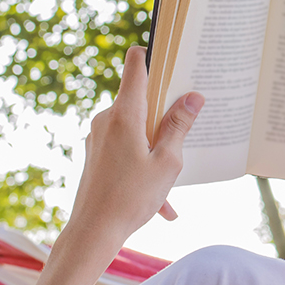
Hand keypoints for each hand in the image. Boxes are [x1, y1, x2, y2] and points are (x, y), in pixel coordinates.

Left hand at [71, 46, 203, 247]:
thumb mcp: (167, 161)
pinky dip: (144, 165)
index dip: (151, 53)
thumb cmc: (131, 198)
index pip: (135, 66)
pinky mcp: (96, 153)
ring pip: (136, 128)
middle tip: (188, 122)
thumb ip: (179, 126)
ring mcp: (98, 136)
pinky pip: (126, 149)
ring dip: (156, 147)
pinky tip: (161, 201)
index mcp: (124, 114)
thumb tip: (193, 97)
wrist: (92, 233)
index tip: (168, 51)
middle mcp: (107, 119)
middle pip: (140, 98)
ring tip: (172, 180)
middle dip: (165, 111)